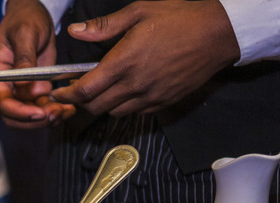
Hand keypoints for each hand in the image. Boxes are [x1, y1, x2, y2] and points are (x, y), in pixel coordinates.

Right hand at [0, 0, 75, 128]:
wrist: (35, 15)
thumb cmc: (24, 19)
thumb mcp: (25, 33)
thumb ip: (24, 57)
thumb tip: (23, 82)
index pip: (2, 102)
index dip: (18, 112)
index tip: (38, 113)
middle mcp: (6, 86)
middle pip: (14, 116)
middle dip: (35, 120)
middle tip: (56, 114)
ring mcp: (21, 89)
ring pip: (30, 115)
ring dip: (48, 118)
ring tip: (67, 111)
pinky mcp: (35, 89)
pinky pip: (43, 108)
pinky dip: (55, 111)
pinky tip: (69, 108)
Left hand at [50, 0, 239, 116]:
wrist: (221, 33)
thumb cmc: (181, 17)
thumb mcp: (139, 12)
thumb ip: (103, 27)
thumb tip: (75, 32)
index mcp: (125, 62)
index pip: (86, 90)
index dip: (67, 94)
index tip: (59, 91)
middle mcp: (136, 84)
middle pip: (96, 107)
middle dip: (81, 101)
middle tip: (76, 90)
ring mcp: (151, 96)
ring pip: (114, 112)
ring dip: (102, 105)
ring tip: (100, 90)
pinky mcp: (165, 102)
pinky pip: (135, 112)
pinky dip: (123, 106)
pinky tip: (125, 91)